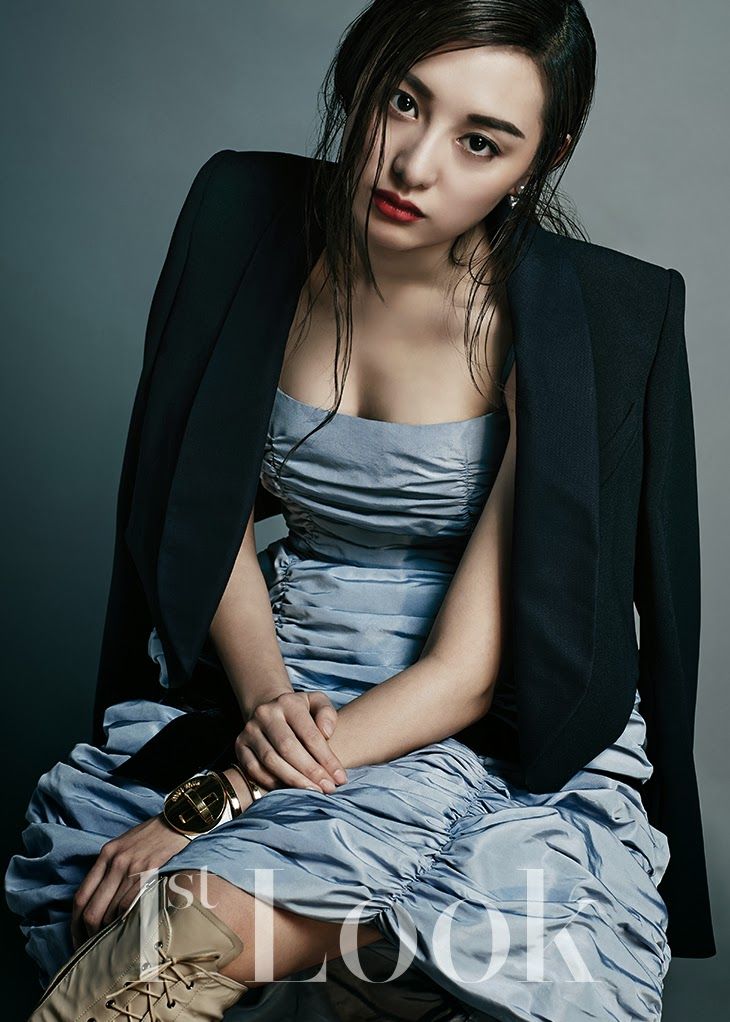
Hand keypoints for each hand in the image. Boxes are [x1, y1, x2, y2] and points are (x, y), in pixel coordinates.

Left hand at [70, 815, 188, 950]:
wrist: (178, 821)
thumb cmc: (152, 835)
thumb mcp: (124, 845)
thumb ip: (109, 867)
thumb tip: (98, 899)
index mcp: (106, 854)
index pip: (80, 897)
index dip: (75, 923)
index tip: (77, 938)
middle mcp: (115, 861)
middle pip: (92, 910)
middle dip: (88, 935)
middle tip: (92, 949)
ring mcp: (132, 868)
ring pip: (111, 912)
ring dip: (109, 932)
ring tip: (111, 944)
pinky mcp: (149, 873)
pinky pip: (130, 905)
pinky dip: (126, 922)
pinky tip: (128, 930)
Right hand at [235, 690, 347, 793]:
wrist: (270, 711)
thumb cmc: (301, 713)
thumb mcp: (317, 704)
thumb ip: (327, 714)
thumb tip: (327, 732)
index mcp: (288, 703)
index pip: (309, 733)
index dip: (326, 758)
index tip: (340, 777)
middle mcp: (266, 714)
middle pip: (288, 748)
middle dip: (310, 772)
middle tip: (328, 788)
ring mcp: (250, 730)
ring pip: (271, 760)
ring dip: (293, 780)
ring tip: (313, 791)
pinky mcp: (240, 745)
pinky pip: (253, 769)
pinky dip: (271, 782)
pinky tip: (289, 790)